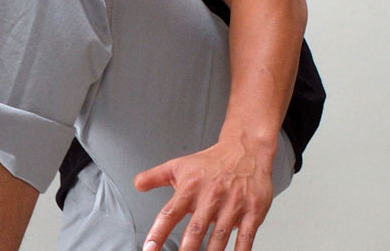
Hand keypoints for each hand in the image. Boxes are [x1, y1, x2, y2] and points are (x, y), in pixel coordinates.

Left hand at [134, 134, 275, 250]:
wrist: (245, 149)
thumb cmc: (211, 162)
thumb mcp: (179, 165)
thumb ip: (155, 176)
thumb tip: (137, 184)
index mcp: (190, 187)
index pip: (170, 213)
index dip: (158, 232)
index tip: (149, 249)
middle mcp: (211, 196)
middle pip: (196, 228)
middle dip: (187, 249)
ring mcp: (232, 205)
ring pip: (219, 236)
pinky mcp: (253, 211)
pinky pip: (246, 237)